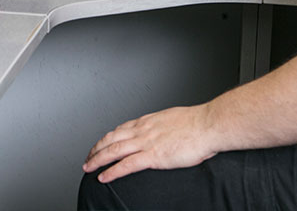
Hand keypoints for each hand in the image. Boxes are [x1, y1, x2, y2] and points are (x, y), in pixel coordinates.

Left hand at [82, 105, 218, 182]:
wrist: (208, 125)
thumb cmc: (197, 123)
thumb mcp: (172, 119)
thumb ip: (162, 126)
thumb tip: (162, 130)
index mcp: (147, 121)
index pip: (120, 129)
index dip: (107, 138)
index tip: (101, 144)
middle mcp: (142, 130)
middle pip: (111, 139)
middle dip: (96, 149)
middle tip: (87, 157)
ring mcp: (146, 143)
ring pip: (113, 151)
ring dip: (97, 159)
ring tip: (88, 167)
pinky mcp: (153, 156)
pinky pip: (126, 165)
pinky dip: (112, 171)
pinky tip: (104, 177)